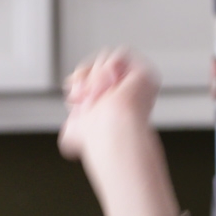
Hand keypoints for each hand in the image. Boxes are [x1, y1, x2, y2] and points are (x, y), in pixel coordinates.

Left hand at [58, 50, 179, 215]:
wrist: (121, 149)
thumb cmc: (108, 158)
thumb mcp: (79, 139)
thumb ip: (76, 135)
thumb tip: (69, 138)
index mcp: (110, 108)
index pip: (91, 75)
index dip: (79, 81)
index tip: (75, 97)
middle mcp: (122, 93)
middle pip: (99, 63)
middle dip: (87, 78)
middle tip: (84, 96)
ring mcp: (134, 85)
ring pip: (111, 57)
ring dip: (98, 74)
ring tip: (97, 94)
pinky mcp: (146, 80)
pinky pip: (126, 57)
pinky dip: (114, 68)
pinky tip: (109, 87)